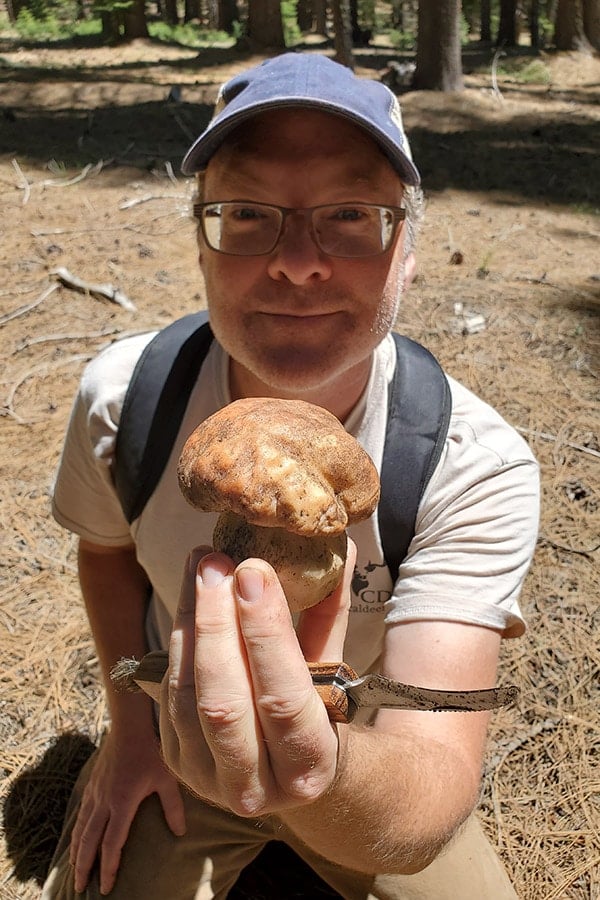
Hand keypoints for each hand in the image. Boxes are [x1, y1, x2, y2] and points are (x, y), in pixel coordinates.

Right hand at [70, 727, 185, 894]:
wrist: (130, 723)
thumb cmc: (152, 749)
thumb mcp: (167, 777)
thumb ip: (173, 806)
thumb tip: (180, 833)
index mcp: (122, 802)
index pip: (112, 843)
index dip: (108, 867)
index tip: (106, 888)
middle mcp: (104, 800)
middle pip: (89, 841)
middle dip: (84, 867)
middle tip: (78, 889)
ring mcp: (96, 791)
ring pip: (81, 827)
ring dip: (76, 851)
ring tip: (74, 870)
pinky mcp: (93, 783)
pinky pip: (81, 812)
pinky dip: (76, 830)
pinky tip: (76, 837)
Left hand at [160, 540, 355, 816]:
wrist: (294, 768)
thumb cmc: (319, 707)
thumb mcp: (332, 665)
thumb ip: (332, 610)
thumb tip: (342, 544)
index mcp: (309, 768)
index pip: (284, 700)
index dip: (265, 634)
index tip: (254, 571)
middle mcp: (256, 790)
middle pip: (224, 703)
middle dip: (215, 624)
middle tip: (215, 562)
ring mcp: (208, 780)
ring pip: (187, 697)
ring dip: (190, 623)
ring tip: (199, 565)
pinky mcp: (177, 762)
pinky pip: (169, 695)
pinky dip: (178, 641)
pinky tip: (190, 597)